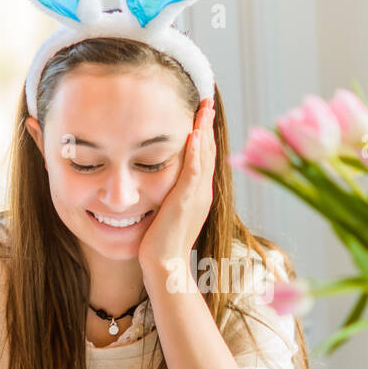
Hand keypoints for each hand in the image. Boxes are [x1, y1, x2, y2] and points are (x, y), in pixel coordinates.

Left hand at [138, 98, 214, 270]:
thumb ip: (168, 195)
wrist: (164, 267)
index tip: (202, 113)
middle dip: (208, 124)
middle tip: (207, 101)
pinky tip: (194, 133)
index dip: (205, 134)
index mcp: (199, 194)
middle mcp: (203, 192)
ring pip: (204, 156)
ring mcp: (197, 196)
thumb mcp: (166, 213)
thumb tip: (158, 182)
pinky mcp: (185, 201)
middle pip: (209, 151)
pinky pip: (193, 171)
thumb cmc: (160, 245)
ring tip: (205, 108)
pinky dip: (195, 152)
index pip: (204, 157)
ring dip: (205, 130)